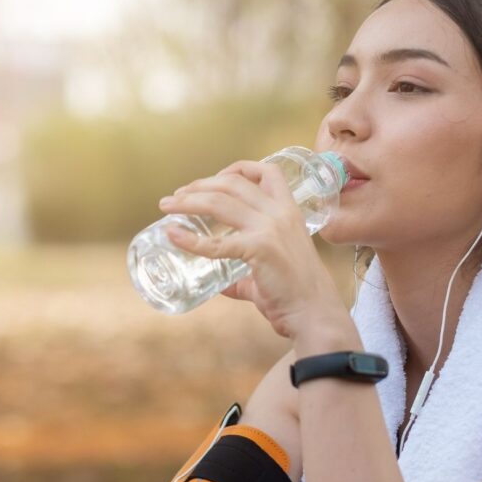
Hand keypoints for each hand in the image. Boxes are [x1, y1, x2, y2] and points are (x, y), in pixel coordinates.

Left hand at [157, 160, 346, 339]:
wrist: (314, 313)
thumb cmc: (297, 294)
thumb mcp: (273, 269)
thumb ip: (246, 273)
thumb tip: (221, 282)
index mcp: (289, 211)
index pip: (266, 172)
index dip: (236, 169)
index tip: (213, 179)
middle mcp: (279, 213)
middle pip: (232, 184)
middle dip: (200, 185)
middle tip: (177, 197)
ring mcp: (269, 229)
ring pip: (220, 202)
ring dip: (188, 201)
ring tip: (167, 206)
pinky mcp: (258, 249)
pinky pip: (216, 242)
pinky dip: (190, 239)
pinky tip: (174, 236)